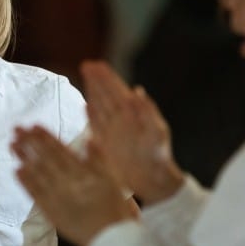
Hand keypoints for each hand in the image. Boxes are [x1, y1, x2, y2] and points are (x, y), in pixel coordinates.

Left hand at [11, 125, 129, 245]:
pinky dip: (26, 183)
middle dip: (30, 143)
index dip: (46, 137)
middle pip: (46, 160)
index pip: (61, 151)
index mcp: (84, 174)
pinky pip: (36, 195)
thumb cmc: (115, 208)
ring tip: (12, 144)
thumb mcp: (113, 180)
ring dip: (24, 158)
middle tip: (16, 129)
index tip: (33, 125)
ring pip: (37, 175)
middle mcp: (68, 184)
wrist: (111, 239)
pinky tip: (17, 171)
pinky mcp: (51, 212)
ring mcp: (57, 199)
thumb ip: (100, 158)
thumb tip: (88, 138)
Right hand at [80, 61, 182, 204]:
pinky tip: (86, 106)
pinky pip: (97, 125)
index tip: (96, 64)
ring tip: (85, 79)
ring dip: (93, 92)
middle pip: (107, 95)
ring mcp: (114, 131)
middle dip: (97, 80)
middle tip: (87, 65)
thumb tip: (138, 91)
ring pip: (100, 107)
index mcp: (133, 114)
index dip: (107, 77)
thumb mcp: (156, 133)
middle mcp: (122, 120)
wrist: (154, 181)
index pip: (117, 90)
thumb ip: (147, 112)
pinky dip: (91, 115)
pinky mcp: (108, 144)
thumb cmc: (159, 156)